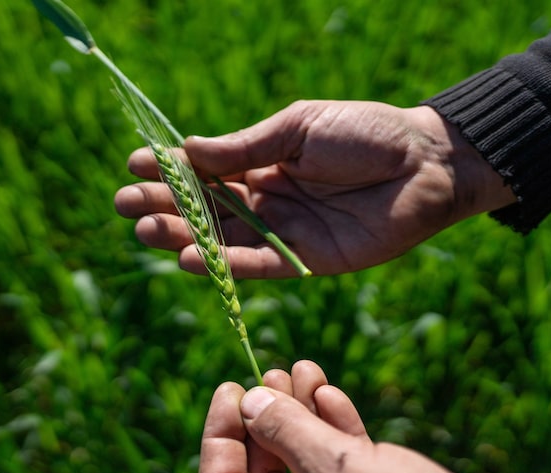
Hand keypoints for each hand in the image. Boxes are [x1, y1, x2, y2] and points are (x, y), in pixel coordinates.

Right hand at [115, 101, 515, 277]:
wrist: (425, 163)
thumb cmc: (364, 133)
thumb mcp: (296, 129)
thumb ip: (244, 148)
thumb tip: (187, 151)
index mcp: (262, 163)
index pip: (204, 171)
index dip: (169, 169)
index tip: (135, 164)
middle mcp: (266, 200)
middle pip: (205, 208)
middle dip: (164, 206)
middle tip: (125, 205)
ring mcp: (283, 232)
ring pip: (223, 240)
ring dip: (183, 237)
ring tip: (146, 230)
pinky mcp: (305, 260)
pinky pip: (257, 265)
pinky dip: (224, 265)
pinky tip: (188, 259)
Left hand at [198, 360, 525, 472]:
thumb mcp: (338, 472)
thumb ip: (287, 433)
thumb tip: (249, 401)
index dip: (220, 432)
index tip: (231, 387)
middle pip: (262, 471)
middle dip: (269, 415)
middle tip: (273, 372)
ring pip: (301, 466)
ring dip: (302, 416)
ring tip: (304, 370)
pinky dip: (334, 435)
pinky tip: (331, 397)